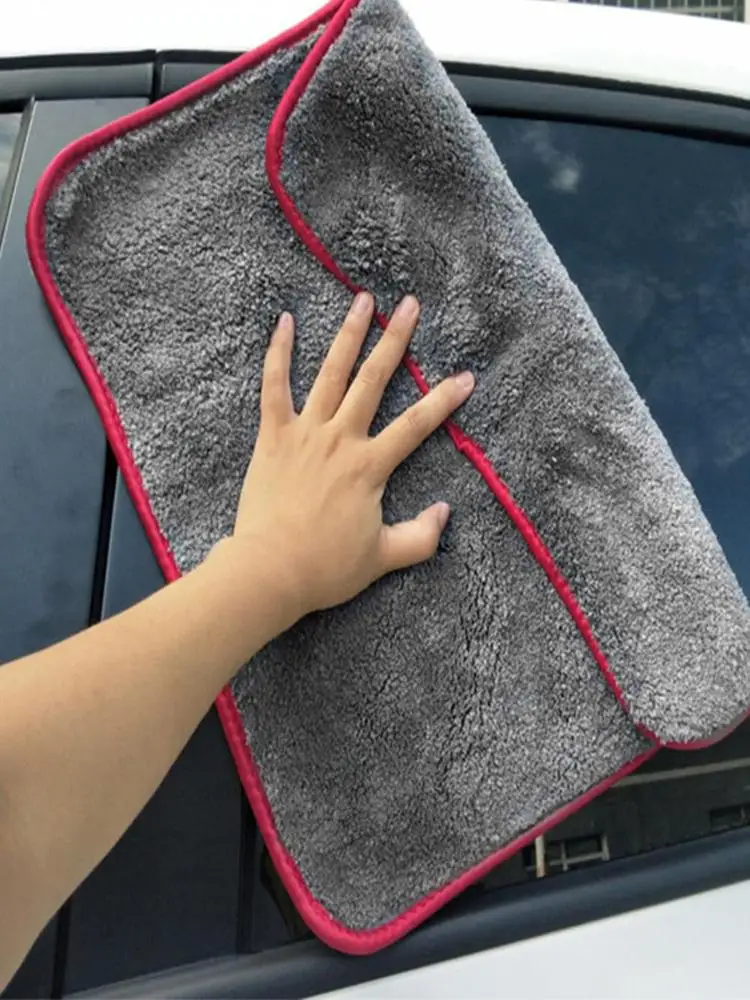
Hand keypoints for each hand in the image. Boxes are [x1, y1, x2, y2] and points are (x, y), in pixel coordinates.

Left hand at [231, 292, 474, 620]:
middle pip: (373, 381)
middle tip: (410, 306)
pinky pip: (274, 387)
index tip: (466, 376)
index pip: (416, 425)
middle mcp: (340, 439)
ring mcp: (304, 433)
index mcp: (369, 466)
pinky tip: (284, 322)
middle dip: (395, 340)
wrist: (269, 570)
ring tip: (363, 300)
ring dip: (348, 334)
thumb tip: (446, 511)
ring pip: (330, 373)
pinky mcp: (272, 436)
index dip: (444, 399)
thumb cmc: (325, 567)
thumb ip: (421, 536)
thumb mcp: (384, 558)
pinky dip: (278, 353)